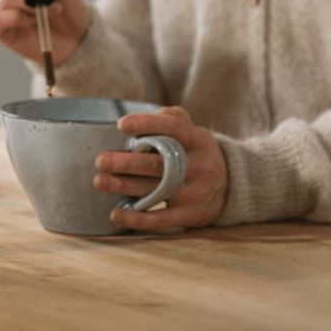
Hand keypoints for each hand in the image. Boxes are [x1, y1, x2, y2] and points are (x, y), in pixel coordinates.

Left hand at [93, 105, 227, 230]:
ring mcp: (193, 192)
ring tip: (99, 181)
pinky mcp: (188, 215)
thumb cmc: (201, 155)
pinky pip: (159, 219)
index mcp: (198, 140)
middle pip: (157, 163)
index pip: (172, 128)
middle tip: (100, 160)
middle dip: (126, 162)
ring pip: (153, 190)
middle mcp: (196, 166)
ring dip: (123, 187)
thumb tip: (159, 111)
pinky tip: (115, 213)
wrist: (231, 188)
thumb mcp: (197, 133)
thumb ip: (178, 119)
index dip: (146, 124)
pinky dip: (136, 218)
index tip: (121, 125)